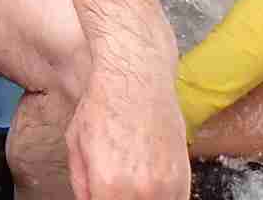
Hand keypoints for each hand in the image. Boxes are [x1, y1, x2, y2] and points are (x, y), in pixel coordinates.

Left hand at [62, 0, 189, 199]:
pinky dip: (162, 195)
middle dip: (116, 198)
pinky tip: (148, 184)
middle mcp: (142, 192)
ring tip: (129, 182)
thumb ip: (82, 183)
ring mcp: (168, 186)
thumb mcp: (76, 144)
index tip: (99, 192)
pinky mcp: (186, 176)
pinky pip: (176, 199)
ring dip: (142, 198)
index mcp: (108, 187)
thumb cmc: (102, 104)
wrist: (138, 76)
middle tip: (112, 187)